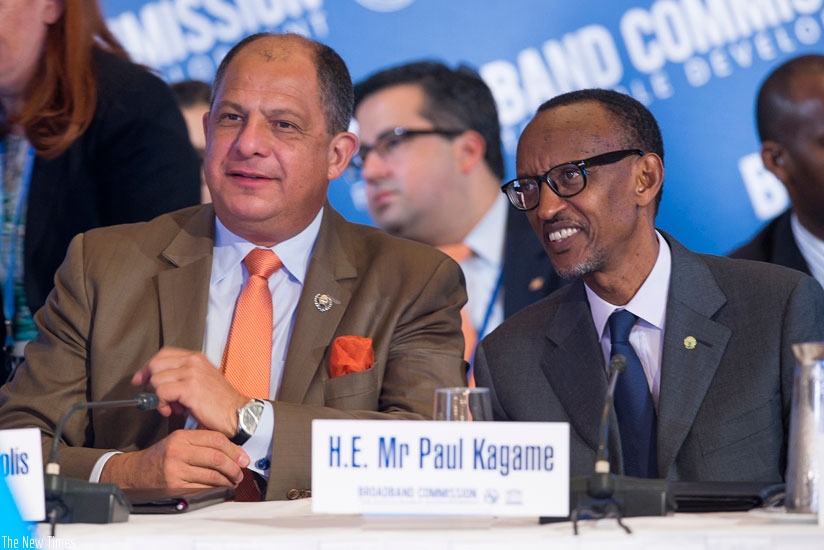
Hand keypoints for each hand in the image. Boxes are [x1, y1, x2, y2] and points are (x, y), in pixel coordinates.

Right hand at [100, 429, 249, 487]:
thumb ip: (202, 442)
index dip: (234, 449)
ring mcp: (175, 470)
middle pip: (216, 458)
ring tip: (232, 481)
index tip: (242, 458)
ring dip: (227, 480)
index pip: (216, 439)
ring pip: (212, 475)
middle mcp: (178, 452)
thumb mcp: (179, 440)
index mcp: (181, 437)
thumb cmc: (161, 456)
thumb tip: (234, 452)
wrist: (136, 472)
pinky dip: (215, 490)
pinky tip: (220, 489)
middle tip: (239, 472)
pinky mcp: (174, 487)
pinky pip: (202, 489)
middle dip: (233, 467)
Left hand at [132, 347, 248, 437]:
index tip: (141, 379)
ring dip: (159, 397)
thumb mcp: (201, 381)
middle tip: (158, 398)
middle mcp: (193, 361)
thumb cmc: (219, 402)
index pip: (163, 353)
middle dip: (150, 383)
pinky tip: (172, 410)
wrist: (237, 413)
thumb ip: (181, 377)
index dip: (148, 366)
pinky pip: (162, 393)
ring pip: (156, 380)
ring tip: (171, 406)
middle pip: (155, 364)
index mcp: (196, 358)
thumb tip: (155, 383)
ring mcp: (192, 373)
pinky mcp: (190, 388)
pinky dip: (162, 404)